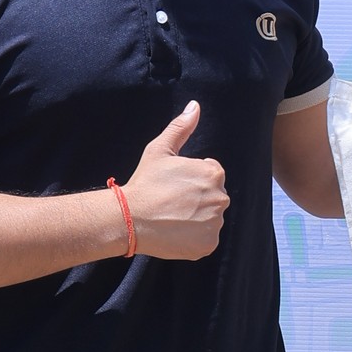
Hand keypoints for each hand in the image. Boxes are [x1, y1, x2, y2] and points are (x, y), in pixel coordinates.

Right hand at [122, 102, 227, 258]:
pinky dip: (193, 238)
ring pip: (210, 219)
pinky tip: (175, 232)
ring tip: (171, 217)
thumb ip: (180, 127)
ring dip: (196, 219)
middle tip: (171, 203)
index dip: (190, 181)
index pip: (211, 176)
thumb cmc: (145, 182)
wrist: (130, 218)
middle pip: (213, 198)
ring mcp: (216, 223)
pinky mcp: (209, 244)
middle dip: (196, 200)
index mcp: (213, 172)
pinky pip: (205, 240)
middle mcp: (221, 197)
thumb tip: (195, 107)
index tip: (173, 186)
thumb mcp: (160, 150)